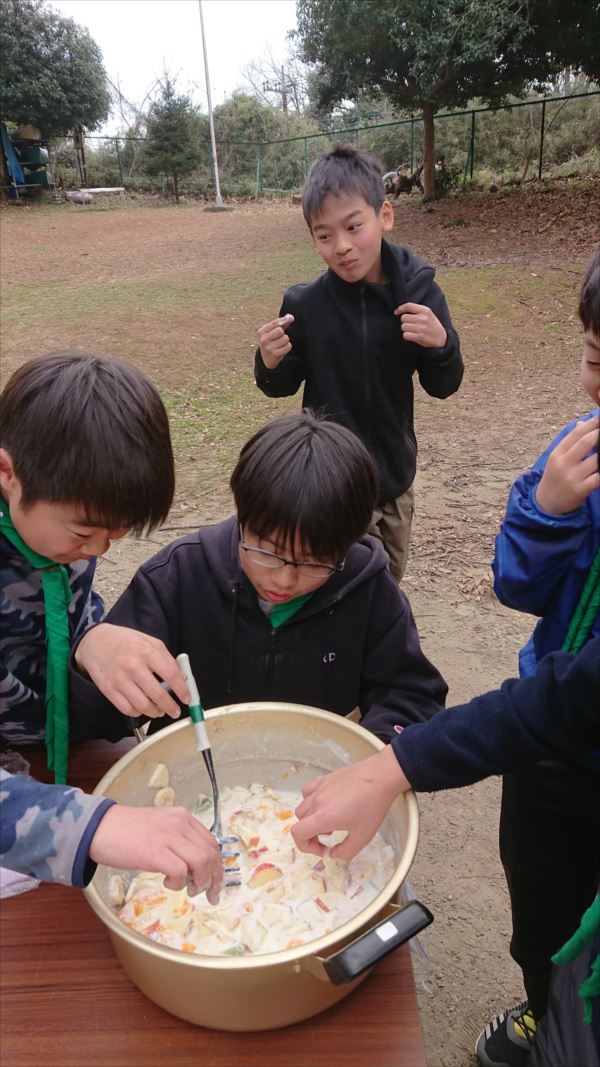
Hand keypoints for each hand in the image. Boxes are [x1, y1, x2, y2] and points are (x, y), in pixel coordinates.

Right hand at [75, 623, 189, 718]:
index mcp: (147, 651)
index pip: (171, 675)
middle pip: (157, 695)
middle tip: (175, 711)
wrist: (95, 642)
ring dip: (155, 712)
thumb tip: (182, 679)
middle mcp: (133, 666)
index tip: (187, 699)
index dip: (182, 690)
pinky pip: (127, 709)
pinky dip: (138, 712)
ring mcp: (119, 679)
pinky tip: (142, 708)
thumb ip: (168, 659)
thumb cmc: (125, 642)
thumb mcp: (150, 642)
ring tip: (159, 711)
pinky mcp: (108, 689)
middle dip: (170, 707)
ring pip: (142, 706)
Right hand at [89, 804, 223, 902]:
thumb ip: (178, 840)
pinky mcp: (155, 852)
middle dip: (214, 878)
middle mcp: (180, 823)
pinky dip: (179, 883)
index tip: (216, 883)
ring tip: (188, 890)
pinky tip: (167, 883)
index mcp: (182, 817)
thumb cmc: (125, 831)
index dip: (217, 865)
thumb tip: (194, 866)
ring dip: (200, 881)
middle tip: (209, 895)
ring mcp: (168, 836)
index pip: (211, 842)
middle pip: (211, 853)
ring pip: (201, 862)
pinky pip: (181, 871)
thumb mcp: (159, 828)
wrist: (98, 827)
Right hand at [257, 314, 294, 368]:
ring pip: (286, 338)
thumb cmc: (272, 341)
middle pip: (280, 330)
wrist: (267, 358)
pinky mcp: (276, 354)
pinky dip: (287, 347)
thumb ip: (282, 323)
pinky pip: (288, 346)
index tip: (290, 318)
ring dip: (286, 341)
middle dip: (283, 334)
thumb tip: (290, 317)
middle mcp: (263, 339)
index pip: (275, 323)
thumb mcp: (273, 331)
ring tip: (280, 345)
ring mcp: (269, 348)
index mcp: (261, 332)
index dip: (284, 320)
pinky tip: (282, 349)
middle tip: (279, 338)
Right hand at [291, 746, 409, 862]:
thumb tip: (333, 855)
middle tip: (329, 838)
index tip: (323, 849)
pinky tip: (326, 804)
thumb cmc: (373, 806)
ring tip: (329, 821)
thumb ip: (345, 852)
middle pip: (300, 822)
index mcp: (323, 818)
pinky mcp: (324, 779)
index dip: (306, 847)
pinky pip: (308, 792)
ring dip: (311, 819)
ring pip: (303, 807)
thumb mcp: (363, 837)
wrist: (381, 777)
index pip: (297, 834)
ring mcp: (319, 789)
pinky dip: (311, 802)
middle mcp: (317, 802)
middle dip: (311, 835)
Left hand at [394, 303, 446, 347]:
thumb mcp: (429, 314)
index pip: (408, 305)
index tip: (396, 312)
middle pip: (403, 318)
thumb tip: (402, 310)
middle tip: (411, 325)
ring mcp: (421, 327)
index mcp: (425, 310)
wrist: (441, 339)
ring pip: (403, 327)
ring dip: (406, 330)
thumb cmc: (433, 326)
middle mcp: (423, 318)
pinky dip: (407, 336)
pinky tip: (412, 336)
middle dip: (405, 322)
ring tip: (413, 331)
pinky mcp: (420, 336)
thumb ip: (417, 311)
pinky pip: (405, 335)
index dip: (400, 308)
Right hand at [535, 415, 599, 514]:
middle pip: (585, 443)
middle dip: (599, 434)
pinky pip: (598, 478)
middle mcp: (563, 464)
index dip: (590, 424)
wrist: (547, 504)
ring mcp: (572, 477)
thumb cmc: (554, 478)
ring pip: (595, 460)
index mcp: (557, 454)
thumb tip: (582, 424)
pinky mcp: (580, 490)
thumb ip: (569, 443)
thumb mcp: (557, 459)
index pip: (575, 434)